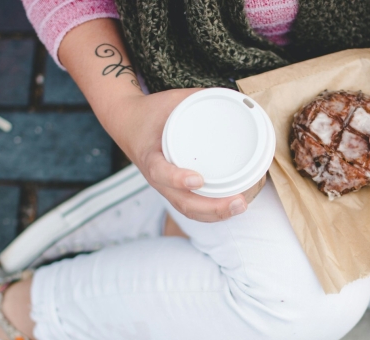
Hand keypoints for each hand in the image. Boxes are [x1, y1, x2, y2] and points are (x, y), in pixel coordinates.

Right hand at [110, 89, 249, 221]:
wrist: (129, 124)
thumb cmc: (152, 112)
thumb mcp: (171, 100)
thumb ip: (198, 98)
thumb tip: (232, 95)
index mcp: (150, 156)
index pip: (161, 173)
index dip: (178, 179)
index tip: (198, 179)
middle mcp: (158, 178)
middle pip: (183, 203)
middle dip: (212, 208)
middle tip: (238, 201)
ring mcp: (167, 188)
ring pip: (190, 211)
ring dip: (217, 214)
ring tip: (241, 206)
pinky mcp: (175, 192)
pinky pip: (194, 208)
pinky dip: (213, 212)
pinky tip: (232, 208)